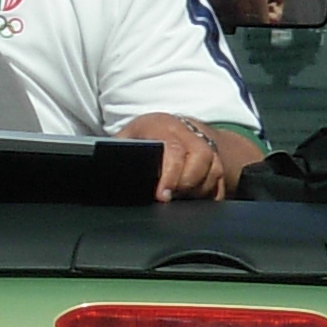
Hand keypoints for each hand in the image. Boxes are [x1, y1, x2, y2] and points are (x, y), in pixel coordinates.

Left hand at [118, 111, 232, 201]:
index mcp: (166, 128)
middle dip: (186, 184)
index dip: (171, 175)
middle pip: (201, 160)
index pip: (175, 150)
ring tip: (180, 198)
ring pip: (214, 172)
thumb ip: (119, 150)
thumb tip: (105, 166)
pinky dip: (211, 196)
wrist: (169, 124)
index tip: (163, 195)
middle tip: (170, 198)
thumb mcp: (127, 136)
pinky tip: (195, 202)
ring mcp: (207, 148)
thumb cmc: (145, 134)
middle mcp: (191, 136)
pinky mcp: (217, 163)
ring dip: (198, 191)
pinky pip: (221, 183)